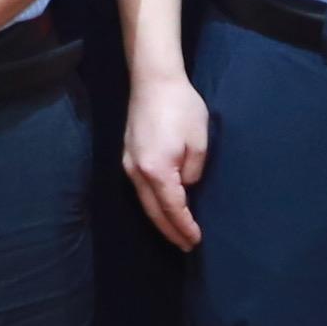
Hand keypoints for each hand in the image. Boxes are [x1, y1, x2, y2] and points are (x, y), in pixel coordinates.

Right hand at [123, 70, 212, 253]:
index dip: (185, 227)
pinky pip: (140, 189)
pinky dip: (152, 204)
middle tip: (187, 246)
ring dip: (160, 220)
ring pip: (144, 202)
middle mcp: (137, 172)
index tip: (196, 240)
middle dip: (171, 231)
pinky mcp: (127, 156)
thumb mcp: (199, 142)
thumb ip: (193, 171)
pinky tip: (162, 207)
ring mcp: (128, 164)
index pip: (172, 209)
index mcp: (156, 170)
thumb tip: (186, 185)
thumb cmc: (181, 107)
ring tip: (176, 232)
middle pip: (153, 211)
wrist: (153, 79)